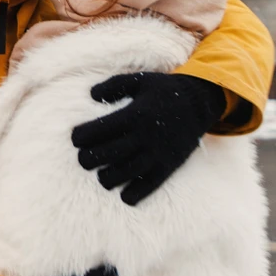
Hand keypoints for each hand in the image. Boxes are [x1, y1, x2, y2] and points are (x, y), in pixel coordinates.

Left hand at [72, 72, 226, 204]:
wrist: (199, 103)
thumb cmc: (164, 90)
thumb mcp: (140, 80)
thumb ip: (114, 85)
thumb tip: (92, 94)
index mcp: (135, 114)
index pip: (102, 129)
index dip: (83, 136)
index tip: (76, 139)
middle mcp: (145, 135)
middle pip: (110, 153)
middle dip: (89, 159)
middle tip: (83, 159)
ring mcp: (158, 152)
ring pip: (126, 172)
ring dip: (107, 178)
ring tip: (101, 176)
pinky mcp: (169, 165)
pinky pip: (151, 185)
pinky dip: (135, 193)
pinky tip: (124, 195)